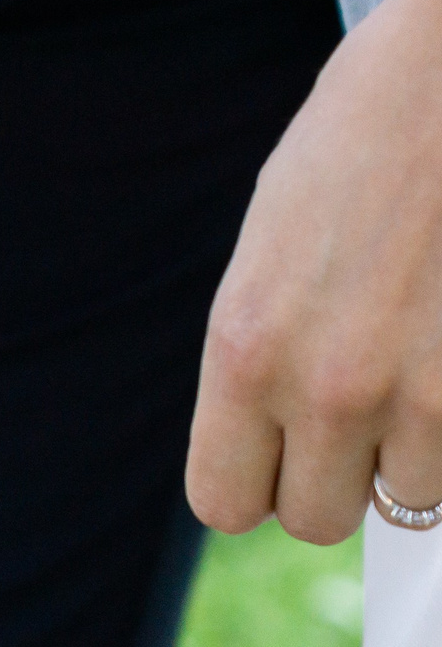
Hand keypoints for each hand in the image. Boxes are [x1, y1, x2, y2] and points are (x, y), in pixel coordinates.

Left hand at [188, 0, 441, 542]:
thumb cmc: (370, 127)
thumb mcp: (271, 243)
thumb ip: (263, 352)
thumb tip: (279, 432)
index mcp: (243, 351)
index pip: (224, 504)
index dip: (257, 484)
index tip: (283, 452)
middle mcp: (327, 386)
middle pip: (317, 520)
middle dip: (340, 477)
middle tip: (362, 413)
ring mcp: (424, 388)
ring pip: (412, 496)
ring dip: (419, 449)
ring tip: (423, 362)